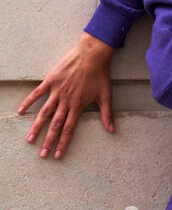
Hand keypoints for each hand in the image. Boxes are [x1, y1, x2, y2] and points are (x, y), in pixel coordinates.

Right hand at [18, 32, 114, 160]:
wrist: (92, 54)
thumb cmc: (100, 73)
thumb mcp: (106, 95)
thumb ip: (107, 114)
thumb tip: (112, 130)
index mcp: (78, 106)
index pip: (69, 129)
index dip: (63, 143)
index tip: (57, 155)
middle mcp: (66, 101)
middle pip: (55, 125)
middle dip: (48, 141)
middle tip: (42, 155)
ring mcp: (57, 91)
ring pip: (44, 113)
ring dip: (37, 127)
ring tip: (30, 139)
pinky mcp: (51, 80)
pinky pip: (37, 93)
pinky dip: (28, 102)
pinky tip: (21, 111)